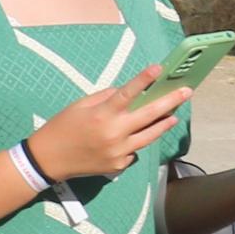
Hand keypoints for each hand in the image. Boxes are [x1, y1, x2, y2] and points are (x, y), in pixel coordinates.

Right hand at [26, 72, 191, 185]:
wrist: (48, 159)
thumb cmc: (62, 127)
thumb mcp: (80, 106)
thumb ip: (105, 98)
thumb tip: (127, 92)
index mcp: (102, 114)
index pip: (128, 93)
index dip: (144, 80)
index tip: (159, 68)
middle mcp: (114, 133)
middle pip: (150, 115)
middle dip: (171, 101)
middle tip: (187, 92)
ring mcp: (118, 151)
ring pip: (149, 136)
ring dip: (163, 124)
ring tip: (174, 115)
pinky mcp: (118, 165)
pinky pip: (134, 151)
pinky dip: (136, 143)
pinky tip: (135, 137)